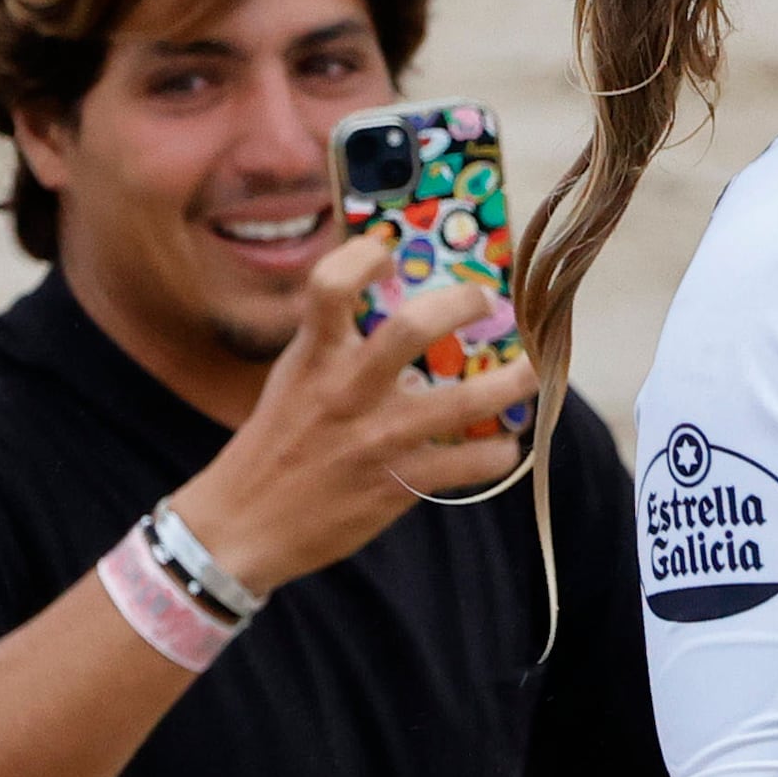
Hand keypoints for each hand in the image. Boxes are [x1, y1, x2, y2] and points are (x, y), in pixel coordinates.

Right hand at [163, 226, 537, 592]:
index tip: (389, 252)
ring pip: (465, 400)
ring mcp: (377, 438)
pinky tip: (502, 446)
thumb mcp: (292, 380)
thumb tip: (382, 302)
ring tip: (533, 371)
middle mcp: (347, 391)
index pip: (330, 283)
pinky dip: (499, 453)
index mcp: (314, 358)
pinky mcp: (399, 484)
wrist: (244, 524)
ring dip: (513, 382)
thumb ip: (331, 343)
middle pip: (412, 328)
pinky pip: (471, 464)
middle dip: (463, 304)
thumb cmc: (273, 445)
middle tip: (487, 301)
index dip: (363, 255)